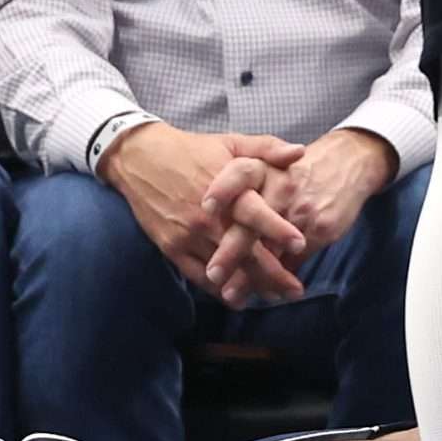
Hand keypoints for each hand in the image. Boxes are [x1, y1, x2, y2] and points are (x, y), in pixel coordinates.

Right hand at [99, 124, 306, 301]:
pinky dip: (219, 290)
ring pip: (224, 269)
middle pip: (244, 252)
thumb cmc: (191, 151)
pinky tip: (236, 298)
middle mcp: (208, 218)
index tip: (301, 245)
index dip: (279, 231)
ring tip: (273, 297)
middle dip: (273, 275)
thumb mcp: (230, 142)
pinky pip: (198, 277)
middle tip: (295, 290)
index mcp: (226, 191)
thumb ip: (267, 148)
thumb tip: (300, 153)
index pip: (256, 215)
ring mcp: (188, 235)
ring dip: (250, 286)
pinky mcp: (172, 248)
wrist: (140, 159)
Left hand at [201, 130, 396, 307]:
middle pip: (251, 221)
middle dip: (231, 251)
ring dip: (250, 275)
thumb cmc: (295, 169)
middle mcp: (280, 187)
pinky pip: (294, 258)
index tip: (205, 209)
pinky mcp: (319, 228)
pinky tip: (266, 291)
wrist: (348, 162)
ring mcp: (299, 209)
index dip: (222, 190)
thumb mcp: (268, 162)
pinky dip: (278, 277)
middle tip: (214, 274)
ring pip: (270, 247)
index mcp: (262, 168)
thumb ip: (241, 188)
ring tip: (232, 294)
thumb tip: (217, 226)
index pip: (238, 174)